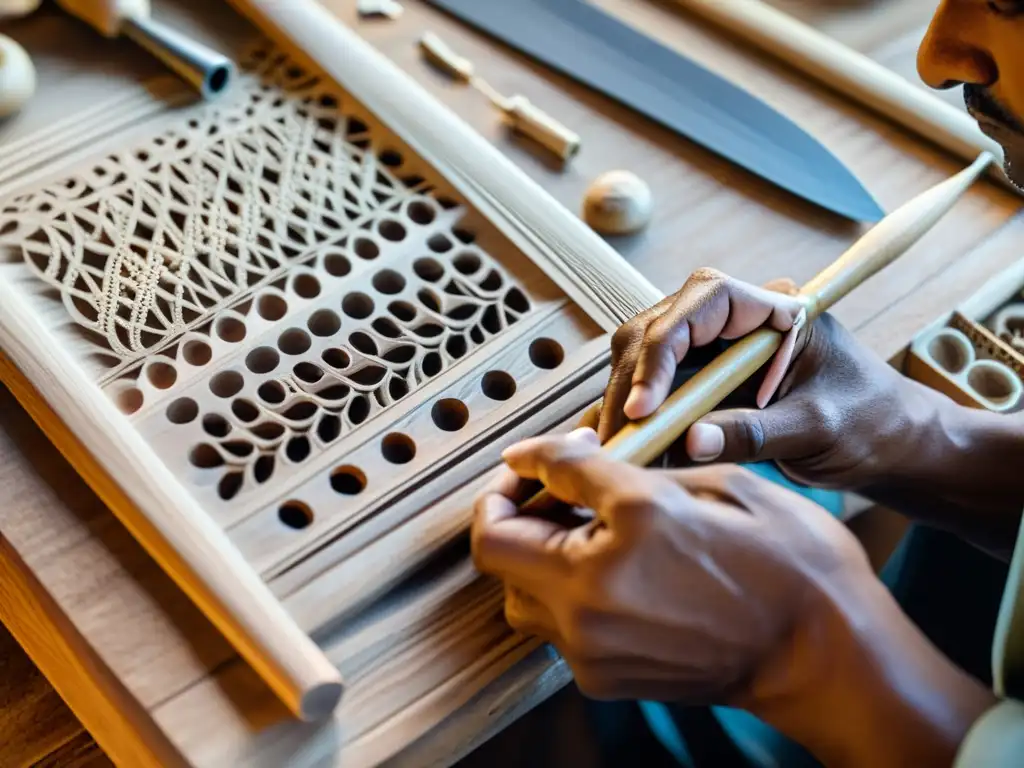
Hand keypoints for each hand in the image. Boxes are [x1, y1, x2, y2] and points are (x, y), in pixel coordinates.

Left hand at [472, 430, 996, 767]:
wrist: (827, 657)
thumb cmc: (788, 565)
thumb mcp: (713, 483)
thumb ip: (625, 472)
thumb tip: (562, 458)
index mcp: (629, 532)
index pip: (542, 477)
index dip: (533, 456)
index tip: (535, 455)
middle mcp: (593, 598)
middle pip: (496, 549)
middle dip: (510, 509)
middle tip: (545, 489)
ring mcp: (592, 648)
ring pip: (515, 593)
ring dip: (528, 554)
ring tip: (574, 528)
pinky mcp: (603, 677)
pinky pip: (550, 627)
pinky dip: (558, 591)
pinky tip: (602, 568)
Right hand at [590, 268, 935, 490]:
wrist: (891, 446)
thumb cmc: (873, 423)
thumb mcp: (818, 429)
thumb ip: (757, 432)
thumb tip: (690, 440)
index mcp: (773, 309)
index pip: (701, 304)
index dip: (662, 351)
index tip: (644, 407)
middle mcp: (736, 322)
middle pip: (658, 330)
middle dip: (631, 383)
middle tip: (617, 439)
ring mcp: (716, 352)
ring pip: (644, 362)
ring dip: (627, 406)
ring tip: (619, 452)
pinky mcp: (705, 385)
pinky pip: (658, 395)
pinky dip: (641, 424)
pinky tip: (630, 453)